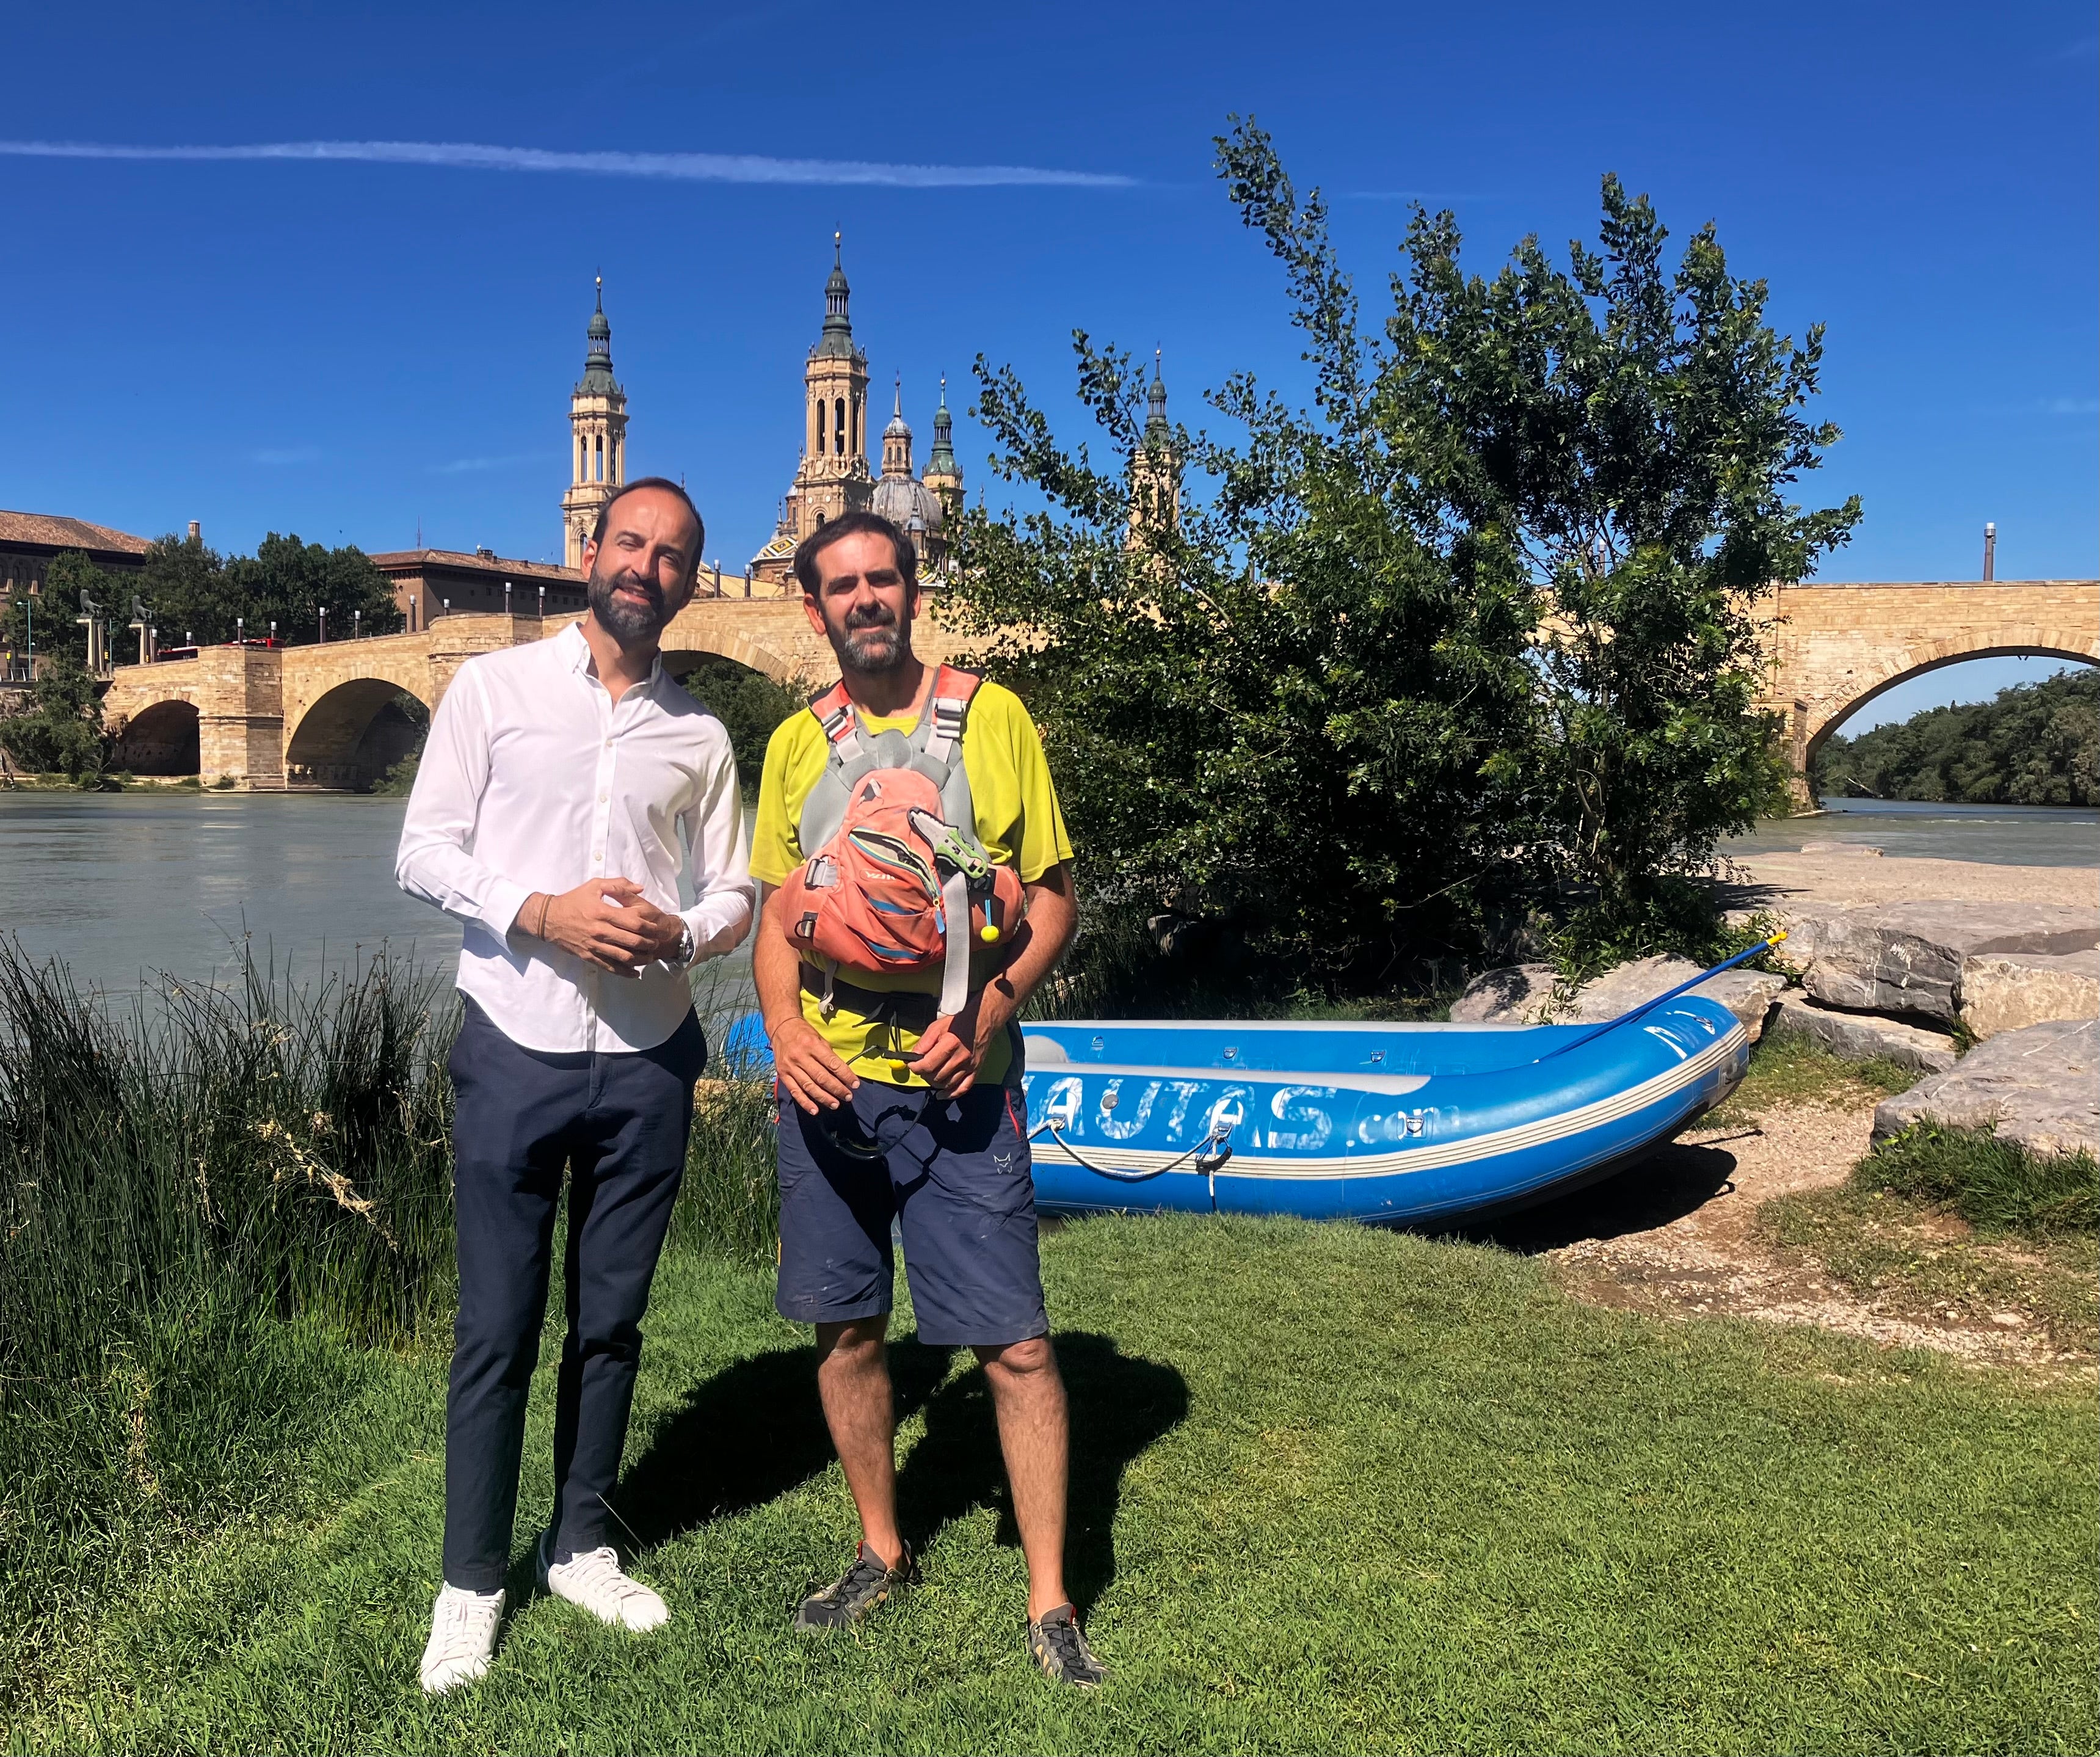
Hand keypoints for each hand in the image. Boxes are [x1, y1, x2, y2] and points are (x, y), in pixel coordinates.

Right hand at [527, 879, 682, 974]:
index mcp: (603, 912)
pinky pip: (609, 967)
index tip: (656, 928)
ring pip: (623, 956)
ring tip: (649, 958)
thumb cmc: (573, 900)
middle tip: (656, 944)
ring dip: (640, 959)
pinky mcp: (588, 956)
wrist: (548, 919)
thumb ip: (618, 884)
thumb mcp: (594, 886)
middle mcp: (600, 930)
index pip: (633, 922)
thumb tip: (640, 888)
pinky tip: (635, 974)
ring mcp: (594, 945)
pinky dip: (624, 972)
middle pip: (632, 941)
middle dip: (648, 944)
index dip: (648, 927)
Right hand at [769, 1013, 859, 1113]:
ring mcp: (790, 1067)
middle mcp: (801, 1057)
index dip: (845, 1075)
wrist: (781, 1028)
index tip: (855, 1084)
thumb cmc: (804, 1033)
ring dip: (824, 1098)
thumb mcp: (819, 1038)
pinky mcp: (782, 1074)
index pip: (832, 1064)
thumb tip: (842, 1072)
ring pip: (809, 1086)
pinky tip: (815, 1110)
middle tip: (848, 1096)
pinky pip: (795, 1091)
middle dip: (837, 1089)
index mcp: (812, 1045)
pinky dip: (805, 1102)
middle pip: (822, 1077)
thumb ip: (828, 1054)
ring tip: (835, 1104)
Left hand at [911, 983, 1015, 1099]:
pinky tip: (942, 1095)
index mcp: (950, 1044)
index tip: (912, 1065)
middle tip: (922, 1068)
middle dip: (925, 1074)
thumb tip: (913, 1057)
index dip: (916, 1068)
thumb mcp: (936, 1027)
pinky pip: (963, 1088)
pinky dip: (951, 1094)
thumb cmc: (958, 1023)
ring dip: (935, 1083)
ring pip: (947, 1084)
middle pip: (937, 1077)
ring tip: (931, 1075)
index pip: (928, 1065)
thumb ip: (923, 1043)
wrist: (981, 1022)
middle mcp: (961, 1057)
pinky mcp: (976, 1070)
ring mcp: (970, 1066)